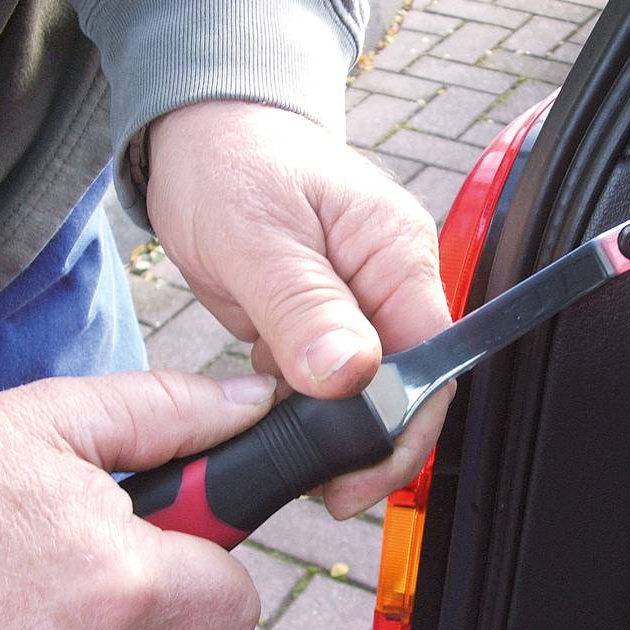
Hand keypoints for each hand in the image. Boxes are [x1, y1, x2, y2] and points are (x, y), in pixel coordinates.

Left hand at [146, 101, 453, 517]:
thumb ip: (304, 308)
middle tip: (322, 489)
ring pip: (368, 395)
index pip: (428, 358)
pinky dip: (305, 410)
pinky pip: (332, 384)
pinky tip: (274, 417)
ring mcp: (364, 303)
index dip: (401, 427)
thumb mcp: (256, 236)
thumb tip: (350, 376)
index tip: (356, 475)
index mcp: (395, 251)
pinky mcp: (331, 321)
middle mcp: (392, 280)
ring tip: (288, 459)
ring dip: (331, 434)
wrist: (202, 139)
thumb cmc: (230, 164)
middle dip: (368, 445)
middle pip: (407, 387)